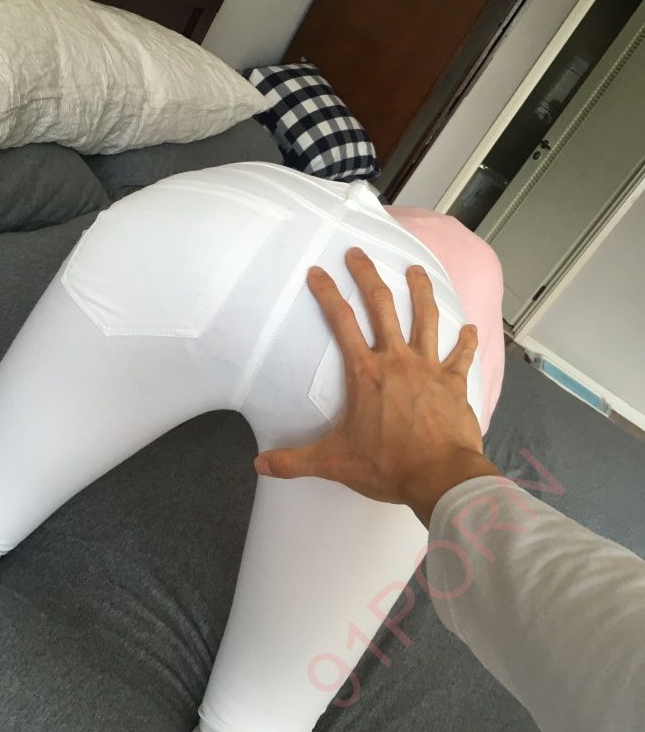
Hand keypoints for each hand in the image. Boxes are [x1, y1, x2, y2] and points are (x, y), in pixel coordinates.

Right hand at [253, 247, 498, 526]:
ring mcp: (429, 368)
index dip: (327, 293)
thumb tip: (259, 465)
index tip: (317, 271)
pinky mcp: (454, 383)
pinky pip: (461, 355)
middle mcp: (397, 361)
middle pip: (382, 306)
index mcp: (365, 373)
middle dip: (368, 276)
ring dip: (421, 291)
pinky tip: (470, 328)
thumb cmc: (388, 466)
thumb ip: (295, 461)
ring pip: (426, 318)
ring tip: (415, 270)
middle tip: (358, 253)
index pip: (341, 322)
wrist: (440, 478)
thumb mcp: (334, 463)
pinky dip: (466, 341)